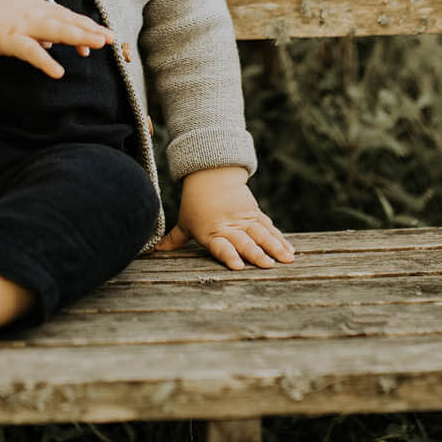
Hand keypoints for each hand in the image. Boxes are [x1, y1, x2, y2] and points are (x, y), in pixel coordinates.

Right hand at [0, 0, 113, 77]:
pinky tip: (58, 72)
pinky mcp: (8, 39)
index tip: (104, 34)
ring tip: (95, 46)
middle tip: (111, 38)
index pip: (67, 16)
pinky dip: (45, 61)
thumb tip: (54, 43)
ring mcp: (22, 25)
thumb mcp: (19, 12)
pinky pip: (30, 51)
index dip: (86, 25)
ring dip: (76, 37)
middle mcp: (34, 13)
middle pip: (67, 21)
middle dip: (90, 29)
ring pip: (54, 30)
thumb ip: (38, 26)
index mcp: (37, 6)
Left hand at [155, 166, 294, 269]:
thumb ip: (174, 239)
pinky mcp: (255, 214)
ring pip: (261, 235)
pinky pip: (269, 227)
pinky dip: (280, 239)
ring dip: (275, 247)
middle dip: (256, 254)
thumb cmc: (195, 204)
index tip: (238, 267)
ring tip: (288, 259)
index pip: (220, 246)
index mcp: (211, 232)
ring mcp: (244, 220)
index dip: (228, 256)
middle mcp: (229, 227)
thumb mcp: (185, 222)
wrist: (211, 175)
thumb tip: (152, 250)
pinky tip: (290, 250)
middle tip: (268, 265)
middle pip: (244, 241)